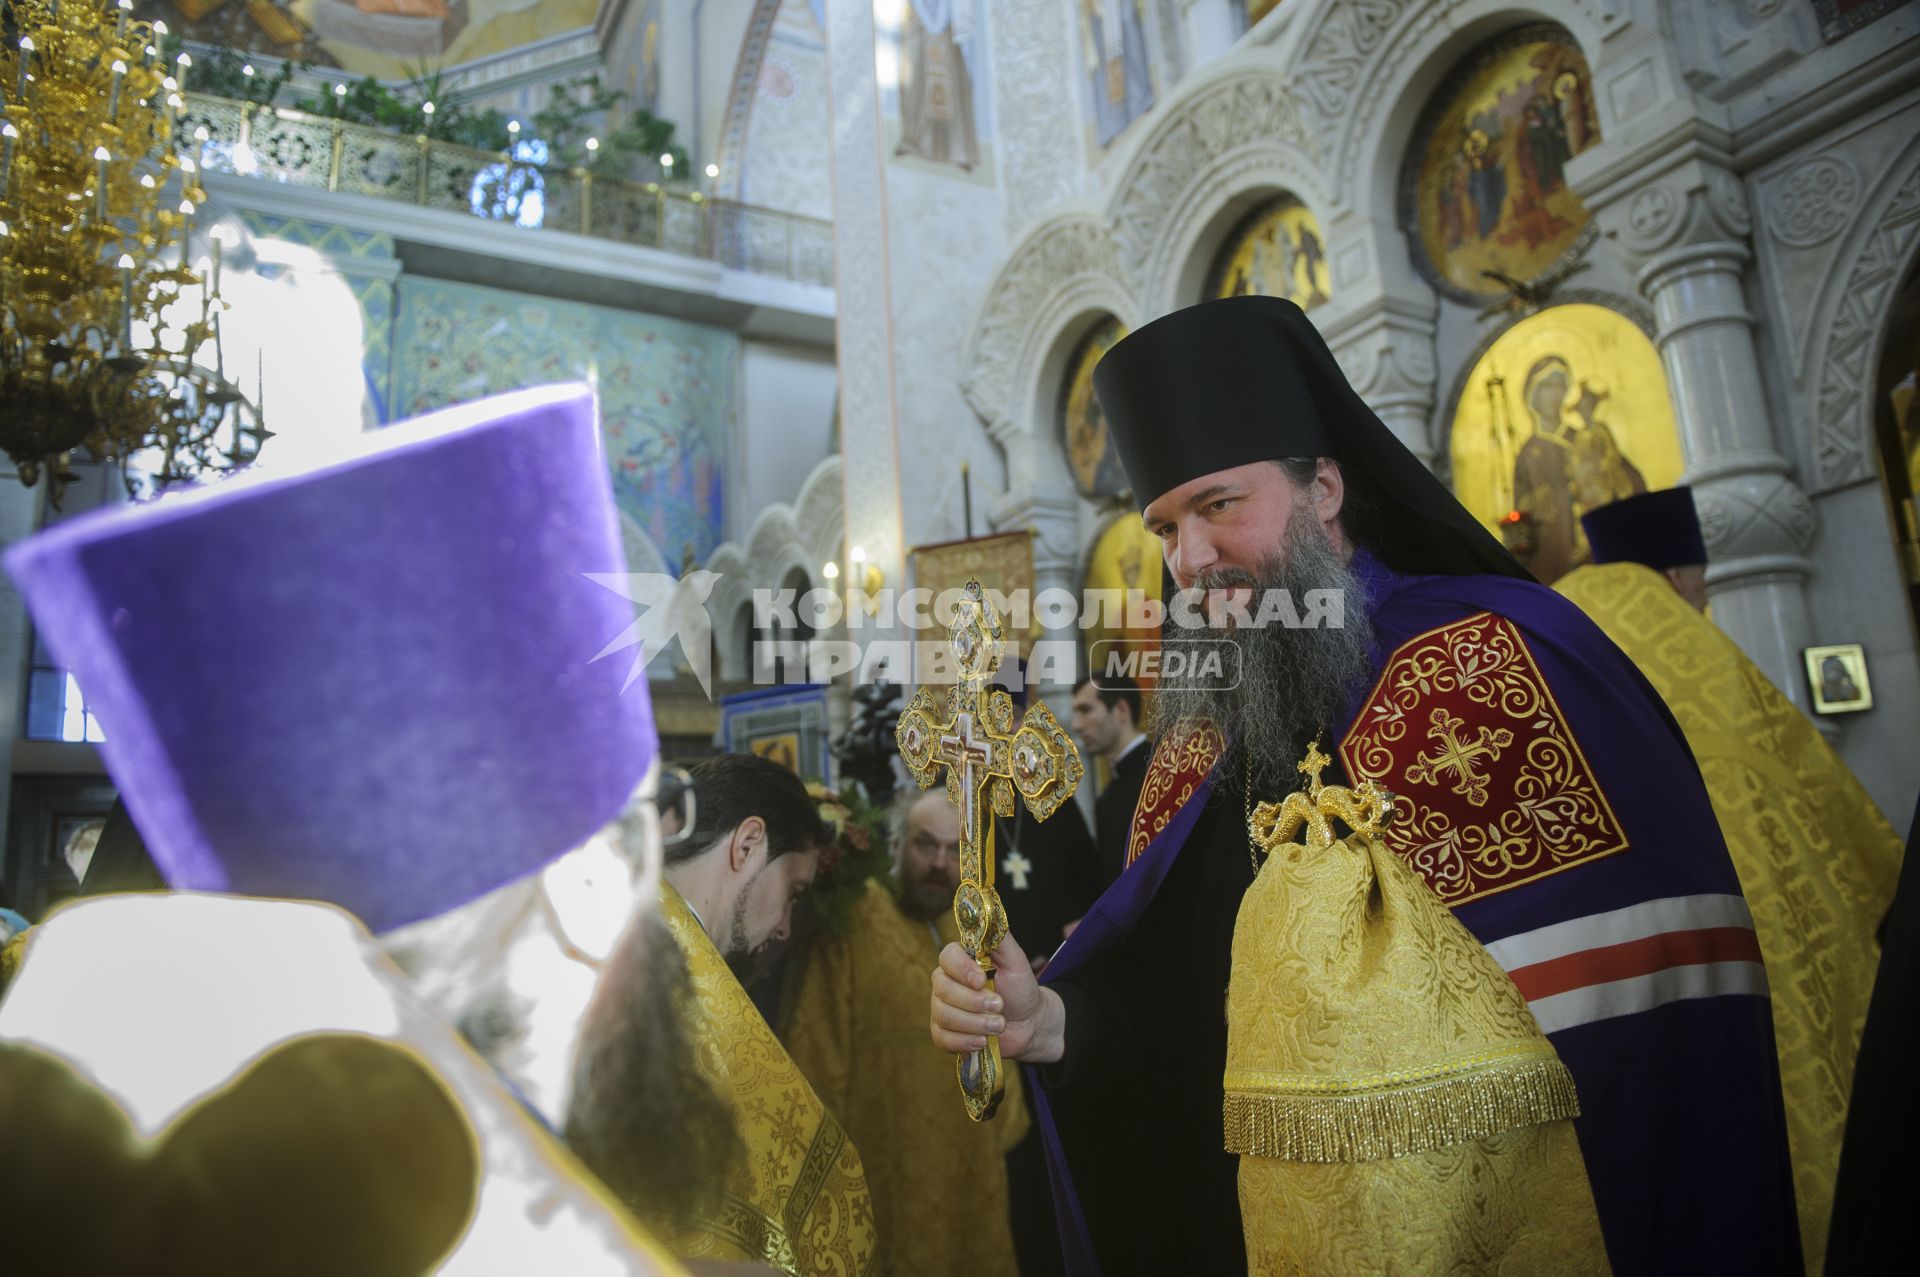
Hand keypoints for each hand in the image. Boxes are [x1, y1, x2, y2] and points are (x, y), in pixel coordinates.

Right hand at [929, 931, 1064, 1063]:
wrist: (1028, 1023)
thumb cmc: (1020, 988)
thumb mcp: (1016, 960)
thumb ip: (1000, 937)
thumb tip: (989, 911)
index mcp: (961, 960)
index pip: (946, 957)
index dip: (961, 969)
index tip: (982, 980)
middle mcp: (946, 982)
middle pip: (942, 989)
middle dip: (974, 1002)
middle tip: (999, 1007)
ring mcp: (942, 1008)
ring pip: (943, 1015)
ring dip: (975, 1024)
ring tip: (998, 1024)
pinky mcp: (944, 1033)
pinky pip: (941, 1038)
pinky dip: (964, 1042)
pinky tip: (983, 1041)